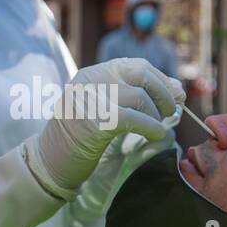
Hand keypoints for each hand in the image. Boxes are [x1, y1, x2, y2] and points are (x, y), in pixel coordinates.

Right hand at [26, 58, 183, 198]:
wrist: (49, 161)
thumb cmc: (80, 138)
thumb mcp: (104, 109)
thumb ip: (133, 96)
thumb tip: (177, 90)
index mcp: (92, 74)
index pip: (136, 65)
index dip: (161, 79)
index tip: (175, 95)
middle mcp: (91, 80)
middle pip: (141, 74)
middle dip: (164, 92)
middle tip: (171, 111)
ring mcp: (91, 99)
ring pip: (140, 97)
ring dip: (157, 115)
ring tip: (158, 126)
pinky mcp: (94, 122)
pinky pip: (134, 119)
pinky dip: (152, 127)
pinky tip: (156, 135)